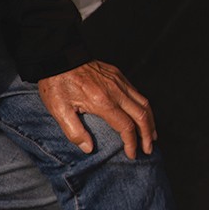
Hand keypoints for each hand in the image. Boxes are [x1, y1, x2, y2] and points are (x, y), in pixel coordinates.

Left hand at [37, 61, 156, 159]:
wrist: (57, 55)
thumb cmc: (56, 82)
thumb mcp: (58, 109)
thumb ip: (74, 131)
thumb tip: (89, 148)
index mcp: (102, 101)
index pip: (126, 126)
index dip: (132, 143)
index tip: (131, 154)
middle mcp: (114, 90)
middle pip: (141, 115)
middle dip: (147, 135)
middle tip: (148, 149)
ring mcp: (118, 80)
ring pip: (143, 103)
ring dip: (150, 122)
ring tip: (151, 136)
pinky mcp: (117, 74)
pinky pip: (136, 92)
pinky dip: (143, 107)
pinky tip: (142, 116)